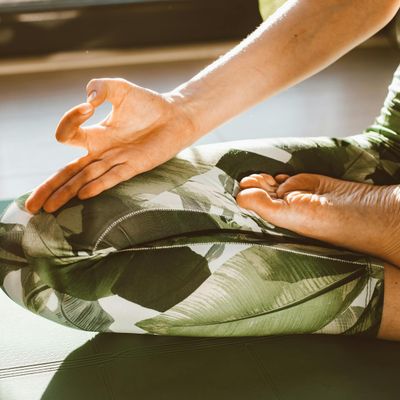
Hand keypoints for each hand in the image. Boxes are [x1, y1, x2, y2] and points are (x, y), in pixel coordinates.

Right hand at [25, 78, 194, 213]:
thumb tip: (88, 97)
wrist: (175, 116)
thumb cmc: (148, 104)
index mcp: (96, 135)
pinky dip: (98, 185)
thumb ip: (101, 87)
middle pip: (68, 173)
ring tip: (48, 209)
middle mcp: (102, 152)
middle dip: (49, 187)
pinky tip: (83, 195)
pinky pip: (113, 177)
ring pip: (85, 180)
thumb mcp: (120, 89)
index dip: (70, 120)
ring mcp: (117, 161)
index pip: (68, 136)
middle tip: (30, 205)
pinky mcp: (134, 166)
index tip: (88, 107)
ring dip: (66, 193)